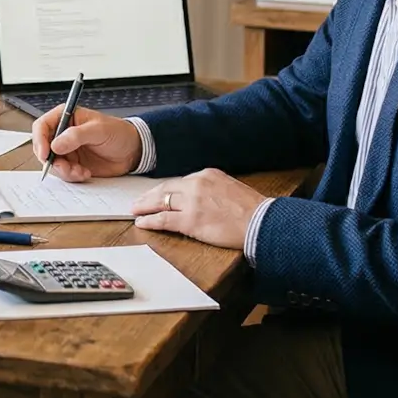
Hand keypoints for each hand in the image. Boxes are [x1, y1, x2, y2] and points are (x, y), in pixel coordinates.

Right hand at [30, 105, 142, 180]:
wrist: (133, 151)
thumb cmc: (119, 133)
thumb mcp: (99, 130)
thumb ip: (76, 135)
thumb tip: (56, 144)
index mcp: (66, 117)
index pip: (42, 126)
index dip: (39, 140)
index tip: (45, 153)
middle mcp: (63, 134)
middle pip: (43, 147)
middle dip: (52, 160)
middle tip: (65, 167)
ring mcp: (67, 150)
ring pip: (53, 163)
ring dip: (64, 170)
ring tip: (80, 171)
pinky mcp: (73, 164)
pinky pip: (64, 173)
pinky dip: (72, 176)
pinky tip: (85, 173)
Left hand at [130, 168, 266, 249]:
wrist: (261, 221)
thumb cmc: (252, 209)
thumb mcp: (229, 187)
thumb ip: (212, 189)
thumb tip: (201, 198)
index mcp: (207, 174)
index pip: (179, 181)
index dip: (165, 189)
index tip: (158, 193)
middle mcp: (197, 184)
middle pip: (166, 188)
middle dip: (150, 195)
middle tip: (138, 200)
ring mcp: (192, 202)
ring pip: (161, 202)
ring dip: (145, 206)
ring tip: (135, 210)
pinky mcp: (190, 220)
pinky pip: (164, 219)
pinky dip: (150, 221)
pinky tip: (142, 222)